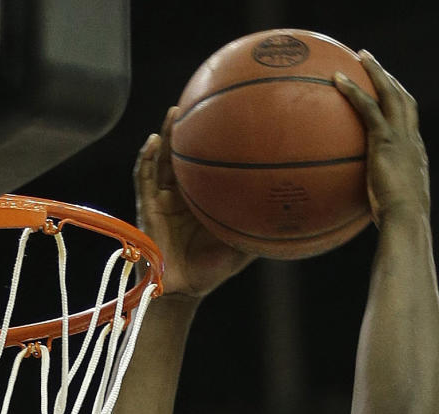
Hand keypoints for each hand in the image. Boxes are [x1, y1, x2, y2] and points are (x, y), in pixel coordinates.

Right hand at [134, 107, 254, 298]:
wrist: (184, 289)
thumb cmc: (211, 269)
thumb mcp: (242, 246)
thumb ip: (261, 229)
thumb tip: (295, 218)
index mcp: (203, 197)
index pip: (209, 163)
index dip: (216, 140)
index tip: (232, 116)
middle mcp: (183, 193)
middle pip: (185, 152)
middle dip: (192, 127)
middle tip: (204, 99)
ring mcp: (163, 197)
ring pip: (163, 158)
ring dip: (167, 134)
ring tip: (176, 112)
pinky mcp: (147, 206)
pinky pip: (144, 177)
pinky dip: (146, 158)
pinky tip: (153, 142)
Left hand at [333, 51, 429, 226]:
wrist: (406, 220)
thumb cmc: (398, 227)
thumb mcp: (390, 215)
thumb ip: (379, 209)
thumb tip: (358, 222)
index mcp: (415, 158)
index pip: (409, 126)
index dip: (401, 110)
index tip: (389, 100)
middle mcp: (412, 142)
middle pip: (404, 100)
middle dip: (391, 80)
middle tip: (375, 66)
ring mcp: (401, 138)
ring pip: (390, 94)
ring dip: (376, 72)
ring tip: (361, 57)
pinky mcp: (385, 140)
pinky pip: (367, 107)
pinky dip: (354, 91)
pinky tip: (337, 80)